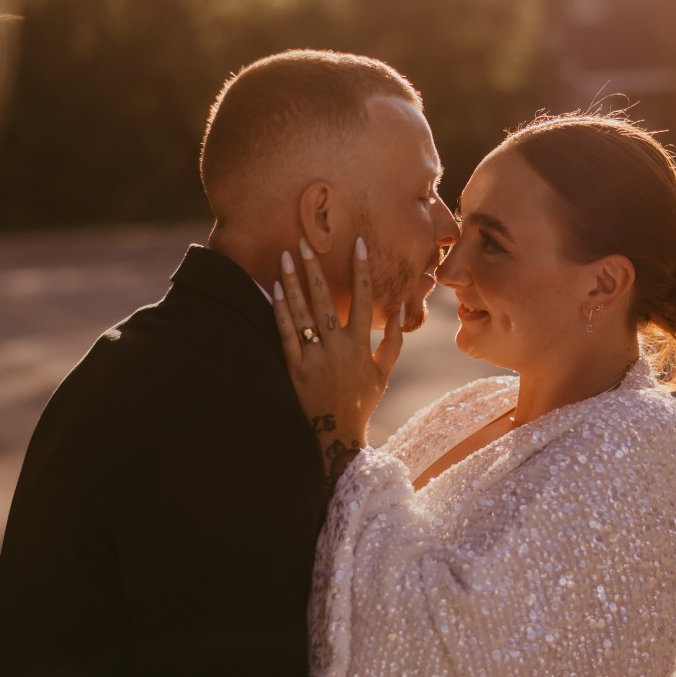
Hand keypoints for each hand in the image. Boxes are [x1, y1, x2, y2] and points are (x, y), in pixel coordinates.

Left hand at [272, 236, 404, 484]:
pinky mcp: (295, 368)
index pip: (366, 300)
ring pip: (303, 313)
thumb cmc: (361, 402)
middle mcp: (338, 348)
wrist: (336, 434)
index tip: (359, 244)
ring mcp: (315, 357)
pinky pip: (286, 334)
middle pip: (327, 300)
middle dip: (316, 269)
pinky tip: (274, 289)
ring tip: (286, 256)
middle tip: (306, 241)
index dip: (362, 271)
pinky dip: (281, 311)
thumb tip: (401, 310)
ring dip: (294, 283)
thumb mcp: (383, 374)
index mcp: (361, 346)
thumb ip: (392, 342)